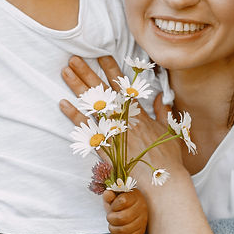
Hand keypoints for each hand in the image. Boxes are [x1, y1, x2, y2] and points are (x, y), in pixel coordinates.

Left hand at [59, 56, 185, 186]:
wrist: (163, 178)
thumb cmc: (168, 157)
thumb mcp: (169, 130)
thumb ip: (163, 112)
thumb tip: (160, 98)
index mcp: (138, 112)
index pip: (121, 85)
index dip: (110, 69)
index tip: (101, 55)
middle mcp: (124, 116)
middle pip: (102, 89)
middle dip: (87, 72)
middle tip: (74, 58)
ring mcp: (113, 129)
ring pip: (92, 103)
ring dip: (78, 87)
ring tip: (65, 72)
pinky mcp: (105, 145)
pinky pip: (86, 128)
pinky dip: (74, 115)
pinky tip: (63, 103)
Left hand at [103, 189, 146, 233]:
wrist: (130, 208)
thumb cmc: (119, 201)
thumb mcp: (113, 195)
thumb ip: (109, 194)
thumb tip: (108, 194)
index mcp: (135, 196)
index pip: (122, 201)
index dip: (114, 206)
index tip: (112, 206)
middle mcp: (142, 207)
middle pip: (122, 218)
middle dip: (111, 219)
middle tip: (109, 217)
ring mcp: (143, 220)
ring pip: (124, 230)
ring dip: (113, 229)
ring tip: (112, 225)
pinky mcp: (141, 231)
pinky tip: (116, 232)